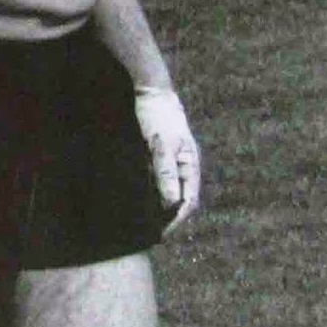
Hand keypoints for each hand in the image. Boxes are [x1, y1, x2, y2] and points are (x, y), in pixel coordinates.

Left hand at [134, 86, 200, 231]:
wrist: (150, 93)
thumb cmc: (158, 118)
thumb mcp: (161, 146)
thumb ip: (166, 173)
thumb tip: (173, 203)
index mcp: (190, 165)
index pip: (189, 201)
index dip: (177, 219)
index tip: (162, 233)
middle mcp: (183, 167)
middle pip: (179, 200)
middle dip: (167, 217)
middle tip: (149, 232)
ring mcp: (171, 163)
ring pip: (167, 192)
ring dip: (157, 207)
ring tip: (142, 221)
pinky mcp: (158, 158)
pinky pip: (156, 181)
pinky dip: (149, 193)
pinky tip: (137, 200)